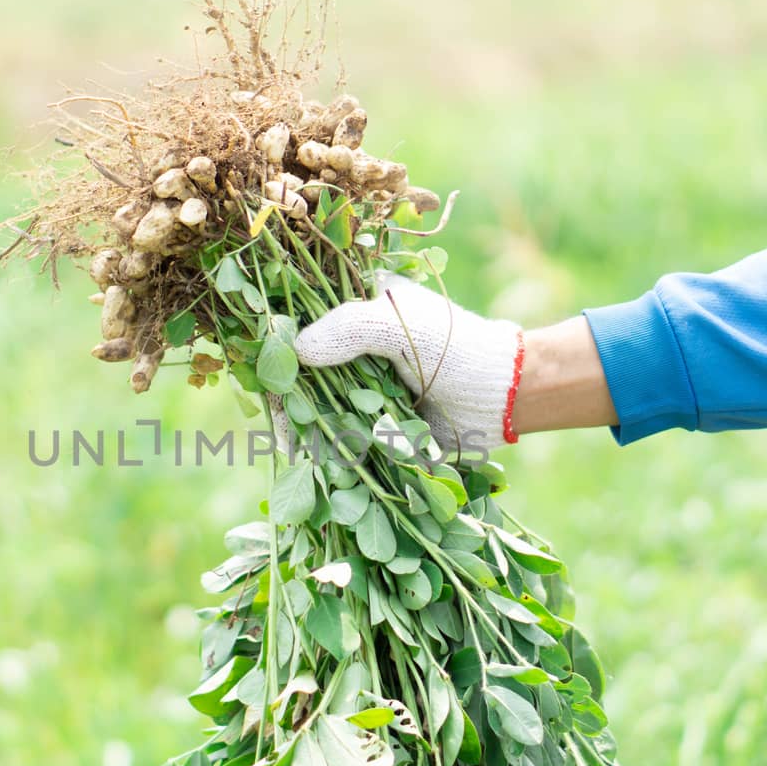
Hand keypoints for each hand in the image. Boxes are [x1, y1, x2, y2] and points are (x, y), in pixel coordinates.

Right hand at [293, 271, 523, 453]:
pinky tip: (310, 458)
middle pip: (299, 366)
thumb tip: (297, 349)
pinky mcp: (369, 421)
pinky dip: (322, 446)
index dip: (276, 341)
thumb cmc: (458, 348)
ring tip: (290, 441)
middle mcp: (352, 345)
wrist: (503, 397)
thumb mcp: (401, 326)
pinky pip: (335, 432)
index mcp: (356, 307)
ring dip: (300, 423)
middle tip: (274, 413)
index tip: (263, 364)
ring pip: (312, 403)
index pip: (300, 319)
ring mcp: (359, 384)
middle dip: (284, 391)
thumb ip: (349, 329)